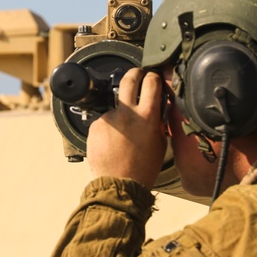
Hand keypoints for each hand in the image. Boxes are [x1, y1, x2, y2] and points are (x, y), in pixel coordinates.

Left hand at [85, 68, 167, 188]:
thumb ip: (158, 121)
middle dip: (135, 73)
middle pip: (129, 80)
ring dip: (121, 116)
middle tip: (138, 74)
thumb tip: (158, 106)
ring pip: (116, 108)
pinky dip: (109, 129)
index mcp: (147, 116)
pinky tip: (113, 143)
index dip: (153, 76)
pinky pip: (105, 122)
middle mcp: (127, 113)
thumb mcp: (160, 142)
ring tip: (123, 137)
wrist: (120, 184)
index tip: (152, 77)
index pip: (151, 83)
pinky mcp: (95, 125)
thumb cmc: (143, 168)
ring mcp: (109, 118)